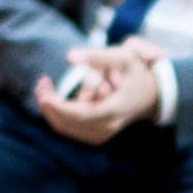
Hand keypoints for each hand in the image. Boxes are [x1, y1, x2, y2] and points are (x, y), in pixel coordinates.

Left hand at [31, 44, 157, 140]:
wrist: (151, 96)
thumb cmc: (136, 74)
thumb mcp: (124, 57)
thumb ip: (97, 56)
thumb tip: (70, 57)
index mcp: (114, 110)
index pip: (79, 114)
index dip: (57, 105)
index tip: (44, 89)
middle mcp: (106, 127)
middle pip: (66, 123)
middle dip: (48, 104)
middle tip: (42, 82)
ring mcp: (101, 135)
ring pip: (65, 128)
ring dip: (50, 109)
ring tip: (44, 86)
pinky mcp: (95, 136)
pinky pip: (69, 129)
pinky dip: (57, 114)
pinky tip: (53, 97)